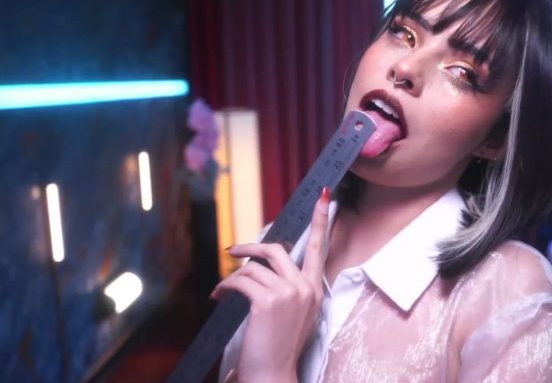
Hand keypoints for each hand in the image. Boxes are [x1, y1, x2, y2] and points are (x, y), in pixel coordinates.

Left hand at [211, 188, 329, 381]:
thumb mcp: (295, 314)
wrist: (274, 374)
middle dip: (251, 247)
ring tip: (223, 290)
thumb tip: (265, 268)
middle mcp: (306, 287)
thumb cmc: (280, 347)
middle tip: (233, 250)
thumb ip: (289, 289)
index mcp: (315, 290)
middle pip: (276, 250)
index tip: (324, 195)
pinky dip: (225, 286)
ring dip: (233, 277)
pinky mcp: (267, 301)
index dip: (321, 219)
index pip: (320, 247)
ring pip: (253, 267)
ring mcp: (288, 293)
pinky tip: (219, 296)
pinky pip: (241, 281)